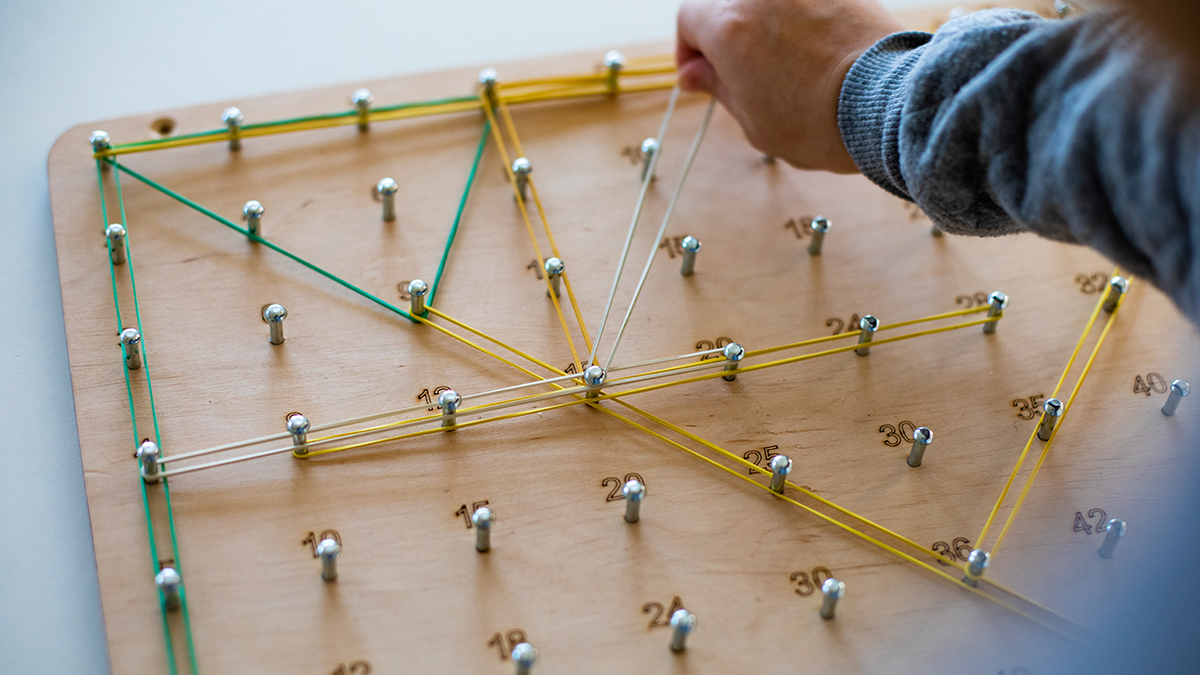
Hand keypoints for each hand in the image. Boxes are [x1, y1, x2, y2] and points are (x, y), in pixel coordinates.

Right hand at [677, 0, 903, 172]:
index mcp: (727, 24)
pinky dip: (802, 19)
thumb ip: (718, 87)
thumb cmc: (819, 120)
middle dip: (723, 33)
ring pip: (765, 2)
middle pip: (724, 2)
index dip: (689, 49)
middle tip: (738, 71)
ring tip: (782, 61)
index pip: (688, 17)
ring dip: (763, 24)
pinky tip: (814, 49)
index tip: (700, 75)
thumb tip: (695, 73)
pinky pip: (805, 2)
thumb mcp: (754, 120)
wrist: (888, 103)